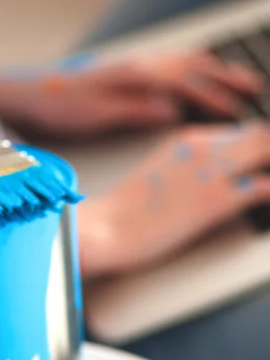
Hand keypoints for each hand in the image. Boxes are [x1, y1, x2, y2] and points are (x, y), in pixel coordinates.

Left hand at [0, 52, 263, 136]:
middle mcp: (138, 65)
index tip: (238, 112)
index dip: (215, 98)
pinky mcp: (123, 71)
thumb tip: (173, 110)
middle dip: (225, 77)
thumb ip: (137, 110)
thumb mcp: (97, 115)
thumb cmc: (58, 106)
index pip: (187, 84)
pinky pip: (167, 65)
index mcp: (136, 76)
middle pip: (192, 65)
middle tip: (253, 87)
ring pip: (182, 61)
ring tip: (233, 79)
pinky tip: (189, 79)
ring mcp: (131, 65)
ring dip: (211, 70)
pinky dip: (189, 70)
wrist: (27, 94)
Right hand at [78, 122, 269, 278]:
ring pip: (268, 151)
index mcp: (188, 139)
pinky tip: (267, 204)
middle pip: (262, 136)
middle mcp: (204, 148)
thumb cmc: (125, 210)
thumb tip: (203, 178)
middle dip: (269, 153)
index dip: (260, 147)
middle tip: (267, 170)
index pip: (243, 132)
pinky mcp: (216, 200)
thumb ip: (186, 167)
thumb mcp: (158, 174)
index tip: (262, 162)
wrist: (107, 228)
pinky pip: (266, 187)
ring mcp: (212, 172)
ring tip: (268, 189)